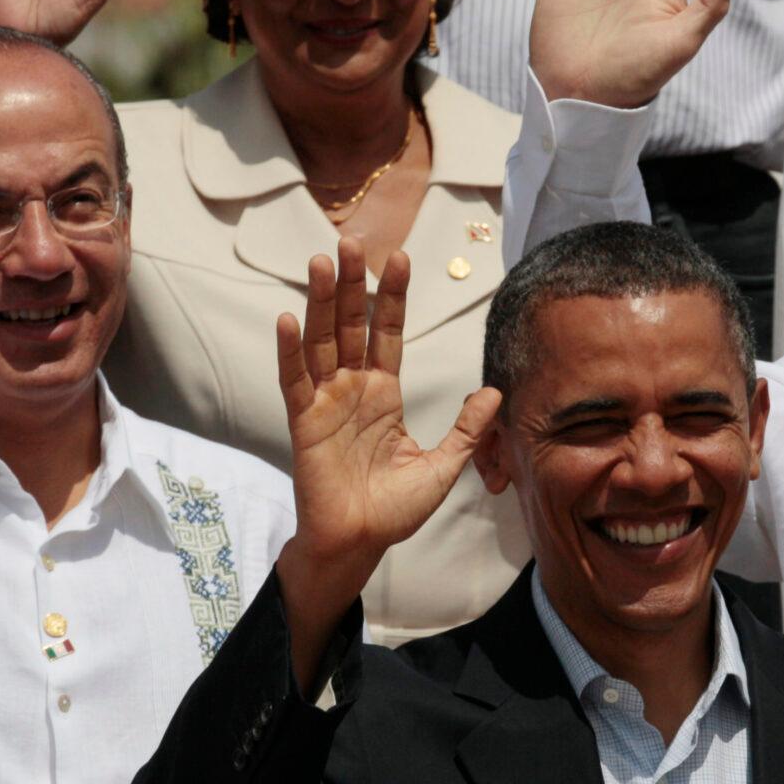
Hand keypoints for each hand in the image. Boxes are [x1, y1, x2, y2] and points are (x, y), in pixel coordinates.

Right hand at [273, 241, 500, 678]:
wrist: (359, 542)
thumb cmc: (394, 509)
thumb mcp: (443, 466)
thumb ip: (465, 428)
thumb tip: (496, 392)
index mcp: (384, 394)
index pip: (387, 334)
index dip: (392, 297)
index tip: (399, 257)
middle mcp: (353, 389)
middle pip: (351, 325)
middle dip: (353, 284)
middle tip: (352, 241)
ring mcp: (325, 402)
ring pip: (321, 341)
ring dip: (320, 302)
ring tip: (322, 262)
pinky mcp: (303, 423)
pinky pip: (294, 381)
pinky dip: (289, 351)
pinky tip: (287, 319)